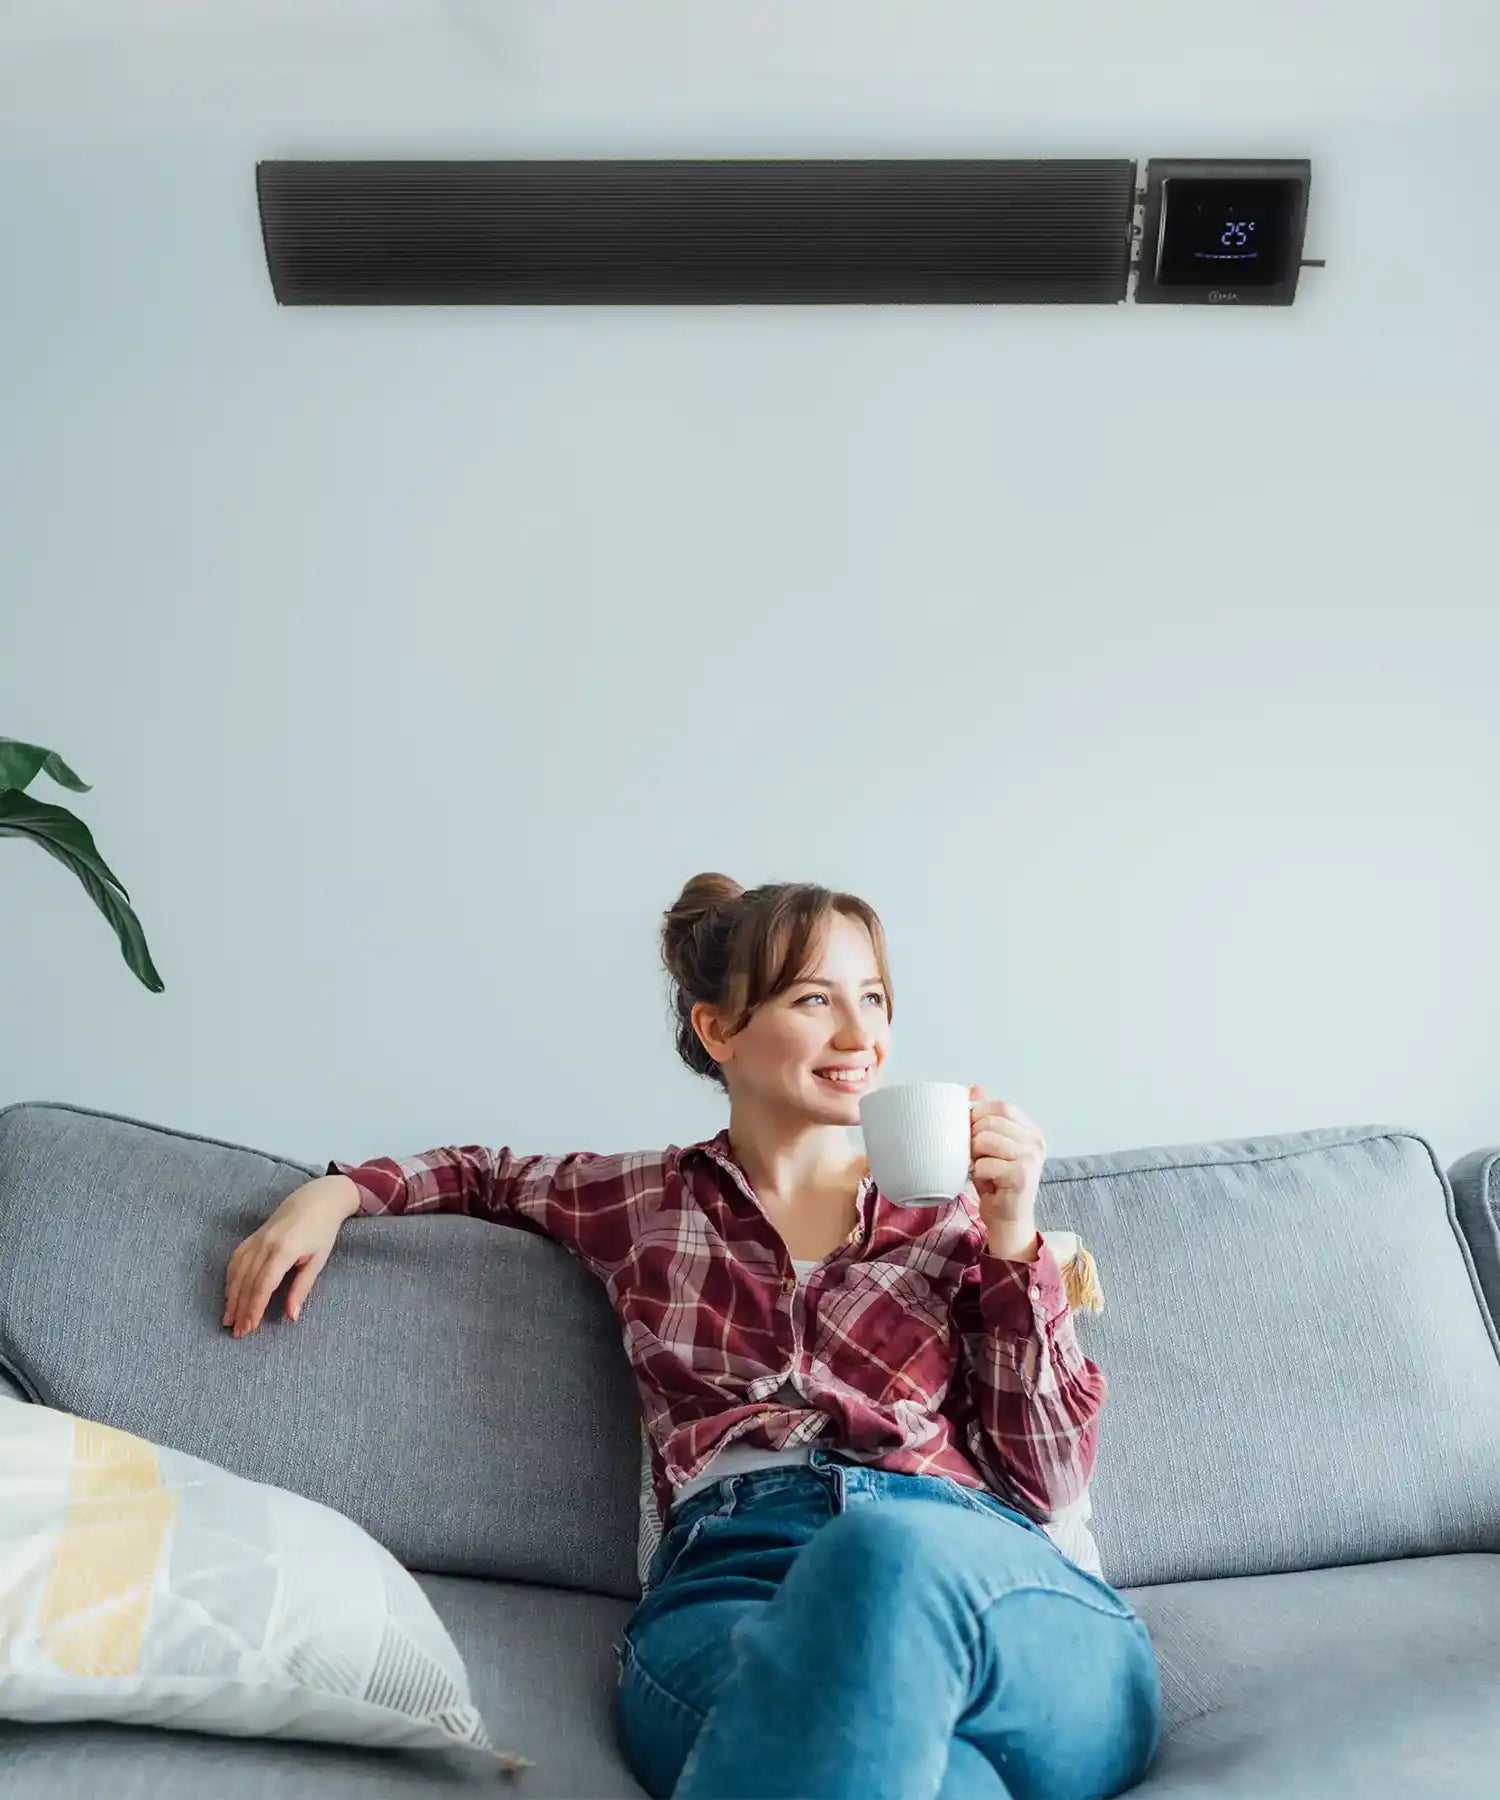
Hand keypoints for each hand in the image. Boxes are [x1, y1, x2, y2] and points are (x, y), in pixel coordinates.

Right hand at [223, 1176, 355, 1336]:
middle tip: (236, 1332)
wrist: (317, 1199)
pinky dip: (231, 1278)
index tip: (249, 1328)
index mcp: (283, 1250)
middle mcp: (265, 1244)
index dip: (254, 1308)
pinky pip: (236, 1259)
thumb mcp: (317, 1260)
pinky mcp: (253, 1236)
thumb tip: (291, 1316)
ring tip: (228, 1318)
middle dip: (240, 1309)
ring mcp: (257, 1238)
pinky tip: (229, 1293)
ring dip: (231, 1297)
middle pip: (247, 1282)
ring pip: (237, 1272)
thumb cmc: (322, 1230)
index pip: (263, 1285)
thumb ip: (302, 1288)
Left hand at [968, 1086, 1045, 1251]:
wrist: (1008, 1219)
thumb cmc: (997, 1181)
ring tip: (980, 1167)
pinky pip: (984, 1164)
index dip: (979, 1114)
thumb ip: (985, 1117)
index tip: (970, 1130)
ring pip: (985, 1140)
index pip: (1002, 1106)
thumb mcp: (990, 1145)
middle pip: (990, 1122)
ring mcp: (1031, 1158)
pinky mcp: (1021, 1176)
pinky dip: (977, 1173)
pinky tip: (986, 1182)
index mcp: (1031, 1131)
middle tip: (974, 1155)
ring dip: (974, 1156)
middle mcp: (1036, 1142)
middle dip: (973, 1137)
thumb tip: (975, 1088)